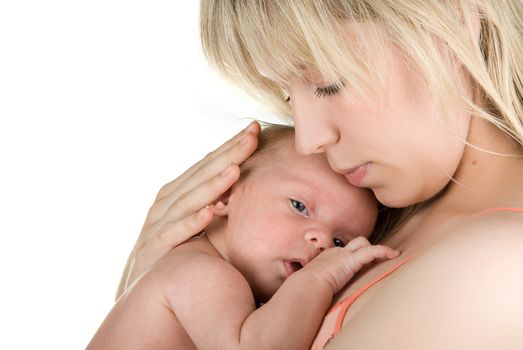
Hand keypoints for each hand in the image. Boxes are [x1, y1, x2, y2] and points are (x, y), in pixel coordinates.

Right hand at [116, 121, 259, 298]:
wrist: (144, 288)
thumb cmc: (176, 251)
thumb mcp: (192, 221)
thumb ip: (212, 201)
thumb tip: (244, 180)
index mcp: (177, 192)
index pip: (207, 164)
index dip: (229, 146)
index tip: (254, 128)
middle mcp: (165, 203)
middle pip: (200, 175)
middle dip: (227, 154)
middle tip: (252, 135)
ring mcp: (157, 225)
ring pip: (187, 200)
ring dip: (211, 185)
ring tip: (235, 169)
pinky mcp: (153, 251)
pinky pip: (173, 235)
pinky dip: (190, 224)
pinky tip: (208, 213)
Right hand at [302, 237, 399, 294]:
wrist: (307, 285)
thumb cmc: (307, 288)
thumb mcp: (311, 284)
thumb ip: (315, 286)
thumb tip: (311, 298)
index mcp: (327, 258)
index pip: (344, 251)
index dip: (354, 255)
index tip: (361, 263)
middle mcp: (336, 253)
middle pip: (355, 243)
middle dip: (366, 248)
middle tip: (376, 259)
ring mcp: (343, 254)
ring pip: (363, 244)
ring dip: (376, 250)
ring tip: (390, 256)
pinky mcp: (351, 260)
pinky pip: (372, 252)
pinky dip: (384, 251)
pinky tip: (394, 255)